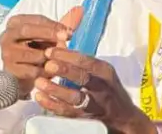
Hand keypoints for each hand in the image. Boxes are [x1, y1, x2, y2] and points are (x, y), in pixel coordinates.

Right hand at [0, 7, 81, 97]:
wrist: (22, 73)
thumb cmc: (37, 48)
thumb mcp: (48, 35)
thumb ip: (63, 24)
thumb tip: (80, 10)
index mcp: (16, 22)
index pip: (36, 19)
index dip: (54, 25)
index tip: (69, 31)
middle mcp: (6, 36)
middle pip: (27, 30)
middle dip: (49, 33)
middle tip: (66, 38)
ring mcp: (6, 54)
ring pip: (30, 53)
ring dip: (48, 56)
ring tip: (60, 58)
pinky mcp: (9, 70)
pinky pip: (31, 70)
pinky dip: (44, 71)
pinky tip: (52, 70)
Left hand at [34, 45, 153, 133]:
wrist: (122, 117)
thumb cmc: (109, 88)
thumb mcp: (103, 72)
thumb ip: (84, 61)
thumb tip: (61, 44)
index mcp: (105, 72)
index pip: (87, 61)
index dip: (68, 55)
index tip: (51, 51)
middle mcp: (101, 87)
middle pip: (82, 78)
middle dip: (64, 70)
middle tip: (47, 65)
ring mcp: (93, 104)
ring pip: (73, 97)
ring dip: (55, 89)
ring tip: (39, 82)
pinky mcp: (84, 118)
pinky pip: (66, 112)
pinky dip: (51, 104)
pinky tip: (39, 97)